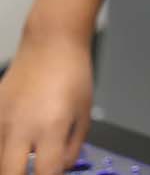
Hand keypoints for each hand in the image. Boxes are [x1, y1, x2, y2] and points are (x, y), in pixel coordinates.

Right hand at [0, 28, 92, 174]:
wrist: (50, 44)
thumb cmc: (73, 75)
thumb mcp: (84, 112)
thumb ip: (73, 147)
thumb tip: (60, 169)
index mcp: (51, 127)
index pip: (46, 173)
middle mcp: (21, 127)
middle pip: (10, 174)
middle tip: (35, 171)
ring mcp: (1, 120)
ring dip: (9, 166)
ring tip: (23, 159)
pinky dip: (1, 148)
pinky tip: (13, 145)